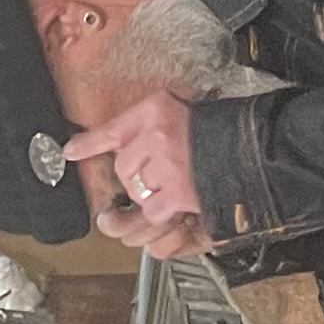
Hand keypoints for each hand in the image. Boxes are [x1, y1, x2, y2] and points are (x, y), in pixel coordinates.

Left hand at [65, 93, 208, 259]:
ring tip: (172, 186)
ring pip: (136, 192)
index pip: (112, 128)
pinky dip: (161, 213)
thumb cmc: (217, 131)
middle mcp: (157, 133)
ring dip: (150, 196)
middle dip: (136, 177)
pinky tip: (177, 202)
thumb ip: (142, 126)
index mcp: (155, 110)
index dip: (88, 143)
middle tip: (159, 174)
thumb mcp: (176, 113)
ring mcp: (167, 164)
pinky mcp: (179, 192)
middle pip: (123, 168)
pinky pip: (152, 212)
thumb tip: (98, 145)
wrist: (254, 145)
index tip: (70, 152)